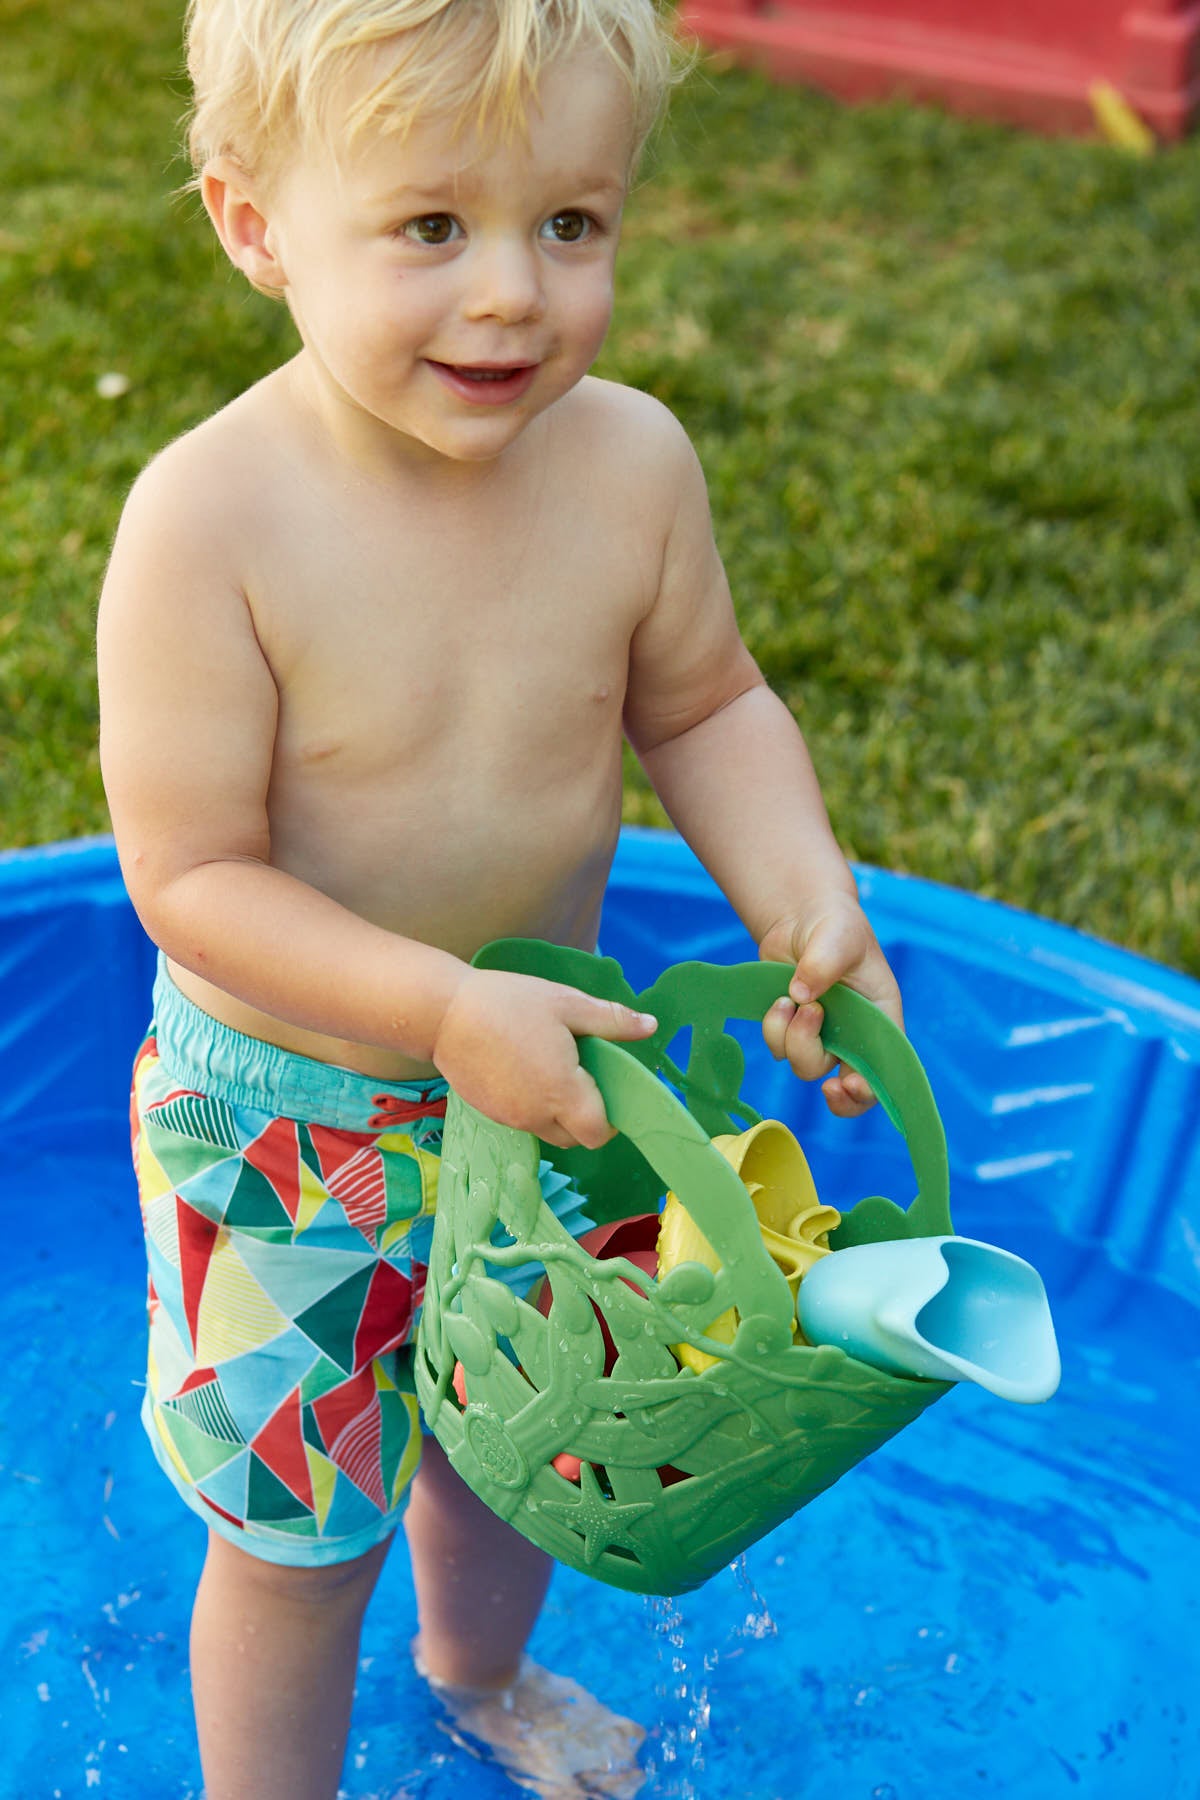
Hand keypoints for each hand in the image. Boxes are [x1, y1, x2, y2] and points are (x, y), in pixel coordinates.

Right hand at [430, 968, 656, 1149]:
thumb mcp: (566, 1004)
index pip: (598, 1135)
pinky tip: (521, 1068)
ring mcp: (509, 1118)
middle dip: (586, 1117)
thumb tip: (651, 1027)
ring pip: (547, 1130)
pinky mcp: (488, 1113)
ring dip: (558, 1111)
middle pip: (575, 1139)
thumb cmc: (508, 1004)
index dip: (610, 1119)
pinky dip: (531, 1105)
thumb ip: (611, 1020)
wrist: (442, 1013)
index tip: (605, 1087)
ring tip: (548, 1065)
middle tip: (580, 1075)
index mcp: (561, 1092)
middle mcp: (535, 1116)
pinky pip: (522, 1120)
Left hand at [759, 895, 902, 1118]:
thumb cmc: (836, 926)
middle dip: (814, 1055)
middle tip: (806, 1016)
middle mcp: (855, 1036)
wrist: (803, 920)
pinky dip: (774, 1028)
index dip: (868, 1089)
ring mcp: (823, 1037)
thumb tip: (801, 995)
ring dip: (790, 1036)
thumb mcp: (839, 936)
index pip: (883, 1070)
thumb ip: (825, 962)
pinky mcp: (794, 1031)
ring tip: (789, 997)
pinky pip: (779, 1048)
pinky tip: (779, 1000)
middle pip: (840, 1080)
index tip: (846, 1084)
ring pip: (804, 1064)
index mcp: (881, 1020)